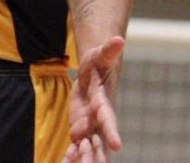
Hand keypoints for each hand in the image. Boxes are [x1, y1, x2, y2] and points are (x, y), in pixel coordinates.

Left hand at [65, 36, 124, 162]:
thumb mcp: (99, 55)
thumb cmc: (96, 64)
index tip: (117, 146)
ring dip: (84, 160)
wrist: (93, 75)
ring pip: (88, 148)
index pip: (109, 120)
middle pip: (100, 142)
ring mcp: (89, 127)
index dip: (112, 132)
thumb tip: (119, 38)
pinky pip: (75, 147)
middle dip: (98, 156)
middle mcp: (98, 121)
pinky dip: (71, 157)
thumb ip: (108, 50)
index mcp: (103, 105)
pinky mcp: (79, 130)